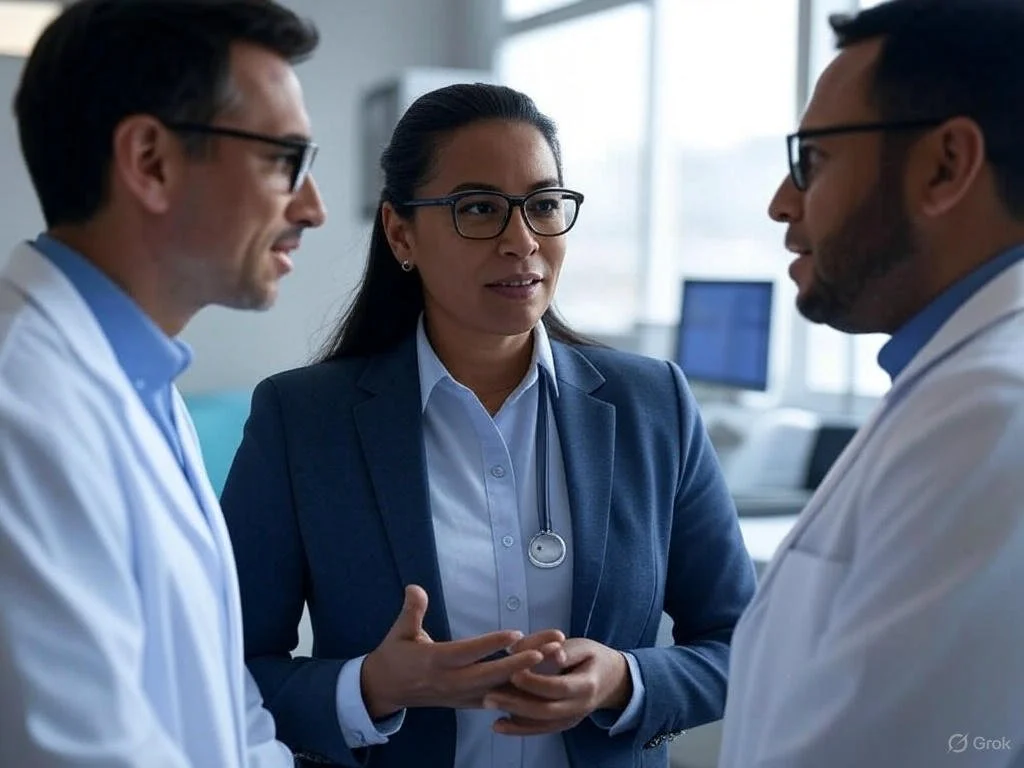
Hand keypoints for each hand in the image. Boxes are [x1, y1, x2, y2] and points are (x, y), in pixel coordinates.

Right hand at [360, 585, 564, 717]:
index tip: (514, 635)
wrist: (384, 690)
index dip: (491, 644)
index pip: (467, 653)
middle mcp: (450, 682)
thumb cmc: (394, 655)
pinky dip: (516, 691)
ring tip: (550, 661)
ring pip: (497, 689)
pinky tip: (538, 682)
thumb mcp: (399, 631)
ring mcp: (459, 695)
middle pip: (490, 675)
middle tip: (545, 652)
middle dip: (519, 664)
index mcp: (435, 662)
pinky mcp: (464, 702)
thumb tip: (415, 587)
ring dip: (524, 677)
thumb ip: (411, 611)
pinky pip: (494, 699)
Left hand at [483, 638, 631, 735]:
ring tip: (488, 707)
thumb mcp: (583, 646)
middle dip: (516, 704)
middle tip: (490, 695)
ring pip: (540, 724)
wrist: (613, 681)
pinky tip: (498, 725)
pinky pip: (540, 729)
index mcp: (586, 686)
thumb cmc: (594, 657)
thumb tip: (552, 653)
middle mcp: (579, 708)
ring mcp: (570, 719)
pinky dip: (519, 729)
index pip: (557, 687)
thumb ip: (565, 649)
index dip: (534, 683)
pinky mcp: (562, 724)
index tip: (513, 673)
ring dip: (513, 718)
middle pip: (545, 710)